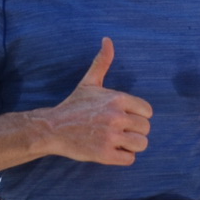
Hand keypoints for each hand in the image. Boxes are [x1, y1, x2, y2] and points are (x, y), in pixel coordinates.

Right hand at [45, 38, 152, 165]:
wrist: (52, 128)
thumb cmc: (73, 106)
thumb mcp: (89, 82)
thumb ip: (102, 62)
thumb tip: (107, 39)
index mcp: (117, 99)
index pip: (147, 112)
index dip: (138, 116)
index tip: (124, 118)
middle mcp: (116, 117)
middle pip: (145, 129)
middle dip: (134, 132)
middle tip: (118, 132)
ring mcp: (110, 137)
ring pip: (141, 144)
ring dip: (131, 146)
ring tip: (117, 142)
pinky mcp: (104, 154)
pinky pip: (129, 159)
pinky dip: (123, 157)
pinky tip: (111, 151)